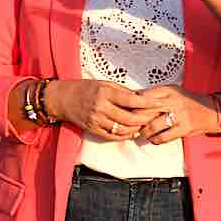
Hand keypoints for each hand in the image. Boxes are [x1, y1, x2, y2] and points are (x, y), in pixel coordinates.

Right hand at [44, 77, 158, 144]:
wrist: (62, 99)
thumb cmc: (84, 88)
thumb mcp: (103, 83)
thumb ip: (121, 91)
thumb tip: (141, 97)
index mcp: (105, 92)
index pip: (131, 100)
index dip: (147, 103)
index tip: (159, 104)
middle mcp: (101, 107)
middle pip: (130, 118)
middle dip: (145, 119)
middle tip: (155, 117)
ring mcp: (96, 120)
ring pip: (123, 129)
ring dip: (137, 128)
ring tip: (146, 125)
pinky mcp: (93, 129)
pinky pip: (113, 136)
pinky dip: (125, 135)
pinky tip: (132, 132)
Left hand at [127, 85, 220, 145]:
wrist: (211, 110)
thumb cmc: (188, 101)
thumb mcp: (173, 91)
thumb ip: (155, 95)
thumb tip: (133, 99)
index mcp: (168, 90)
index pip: (142, 97)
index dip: (132, 106)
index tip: (128, 111)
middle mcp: (173, 101)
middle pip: (144, 112)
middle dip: (135, 121)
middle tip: (132, 125)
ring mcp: (178, 115)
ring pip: (152, 126)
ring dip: (144, 133)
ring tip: (143, 133)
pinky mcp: (183, 128)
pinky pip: (163, 137)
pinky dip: (155, 140)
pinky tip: (154, 138)